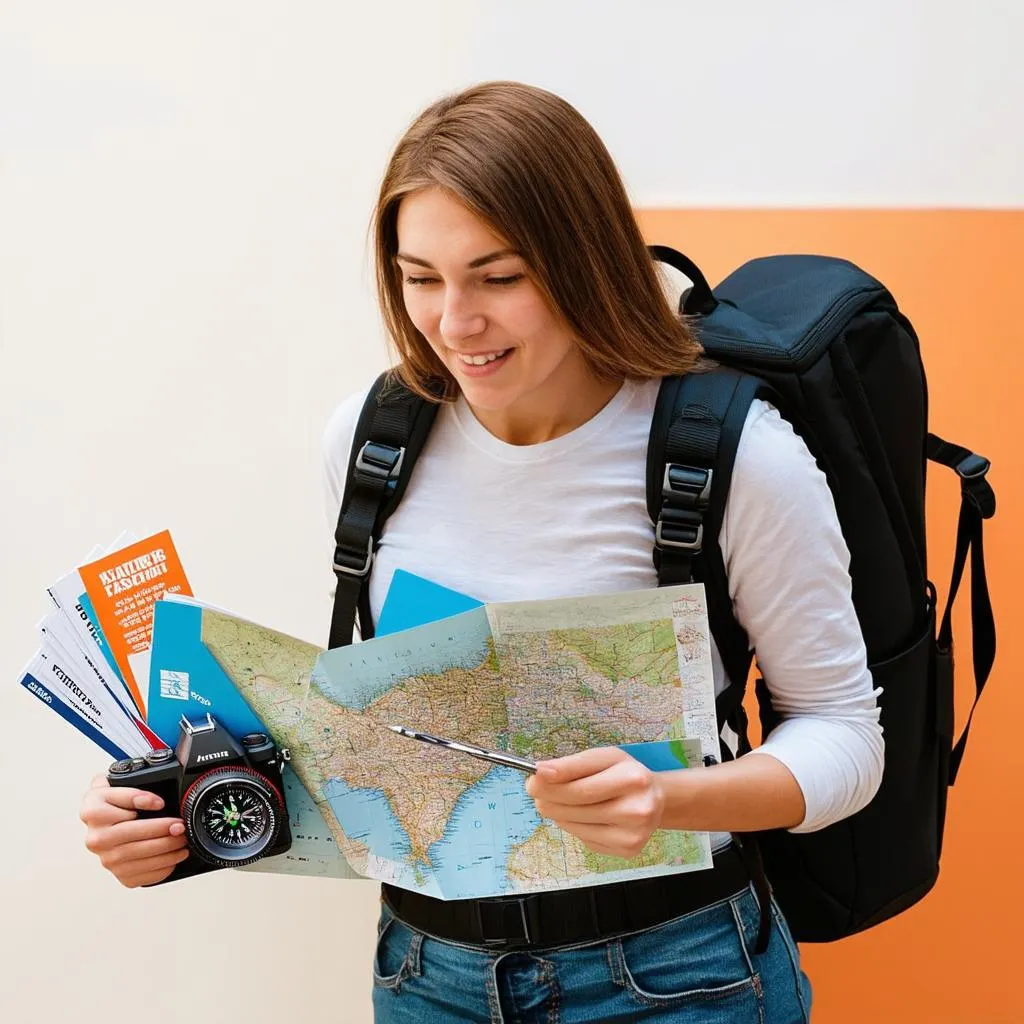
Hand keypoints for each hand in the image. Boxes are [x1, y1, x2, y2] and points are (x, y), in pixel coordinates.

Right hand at [79, 774, 189, 887]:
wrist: (106, 821)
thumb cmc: (116, 802)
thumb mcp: (118, 782)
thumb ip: (131, 778)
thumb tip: (156, 797)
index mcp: (93, 810)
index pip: (117, 805)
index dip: (141, 801)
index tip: (161, 802)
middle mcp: (95, 837)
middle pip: (128, 835)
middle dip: (159, 830)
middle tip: (179, 825)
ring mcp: (105, 858)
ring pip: (134, 857)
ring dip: (163, 851)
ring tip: (181, 842)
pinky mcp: (118, 874)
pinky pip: (139, 876)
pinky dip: (160, 869)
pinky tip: (174, 858)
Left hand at [525, 747, 665, 858]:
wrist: (656, 799)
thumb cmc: (625, 773)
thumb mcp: (605, 758)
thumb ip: (574, 764)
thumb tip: (541, 772)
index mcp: (634, 779)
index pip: (583, 786)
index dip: (553, 784)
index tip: (533, 777)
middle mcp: (637, 810)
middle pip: (578, 807)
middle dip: (549, 797)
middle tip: (534, 789)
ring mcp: (633, 835)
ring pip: (578, 826)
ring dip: (557, 813)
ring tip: (553, 802)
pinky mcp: (628, 851)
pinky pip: (586, 839)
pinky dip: (574, 827)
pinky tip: (578, 816)